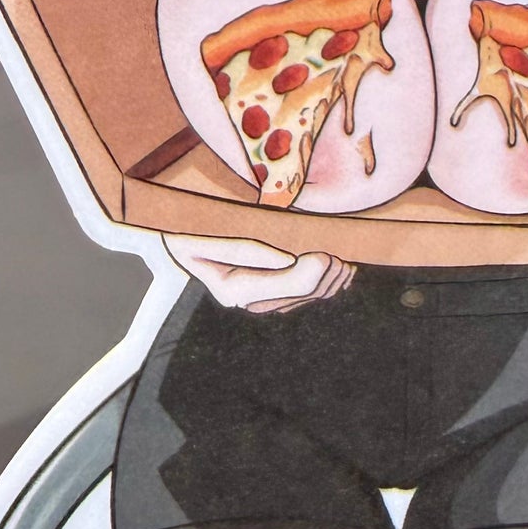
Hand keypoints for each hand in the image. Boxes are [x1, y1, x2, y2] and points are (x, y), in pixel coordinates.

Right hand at [163, 234, 354, 315]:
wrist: (181, 232)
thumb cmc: (192, 227)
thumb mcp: (209, 233)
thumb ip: (244, 249)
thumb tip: (287, 259)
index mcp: (234, 289)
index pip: (291, 286)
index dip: (315, 271)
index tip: (326, 253)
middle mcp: (250, 301)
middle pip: (308, 291)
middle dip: (330, 272)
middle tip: (342, 250)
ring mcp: (262, 299)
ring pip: (313, 295)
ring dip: (334, 277)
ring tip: (345, 257)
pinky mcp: (272, 293)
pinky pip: (309, 293)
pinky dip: (329, 281)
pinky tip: (341, 268)